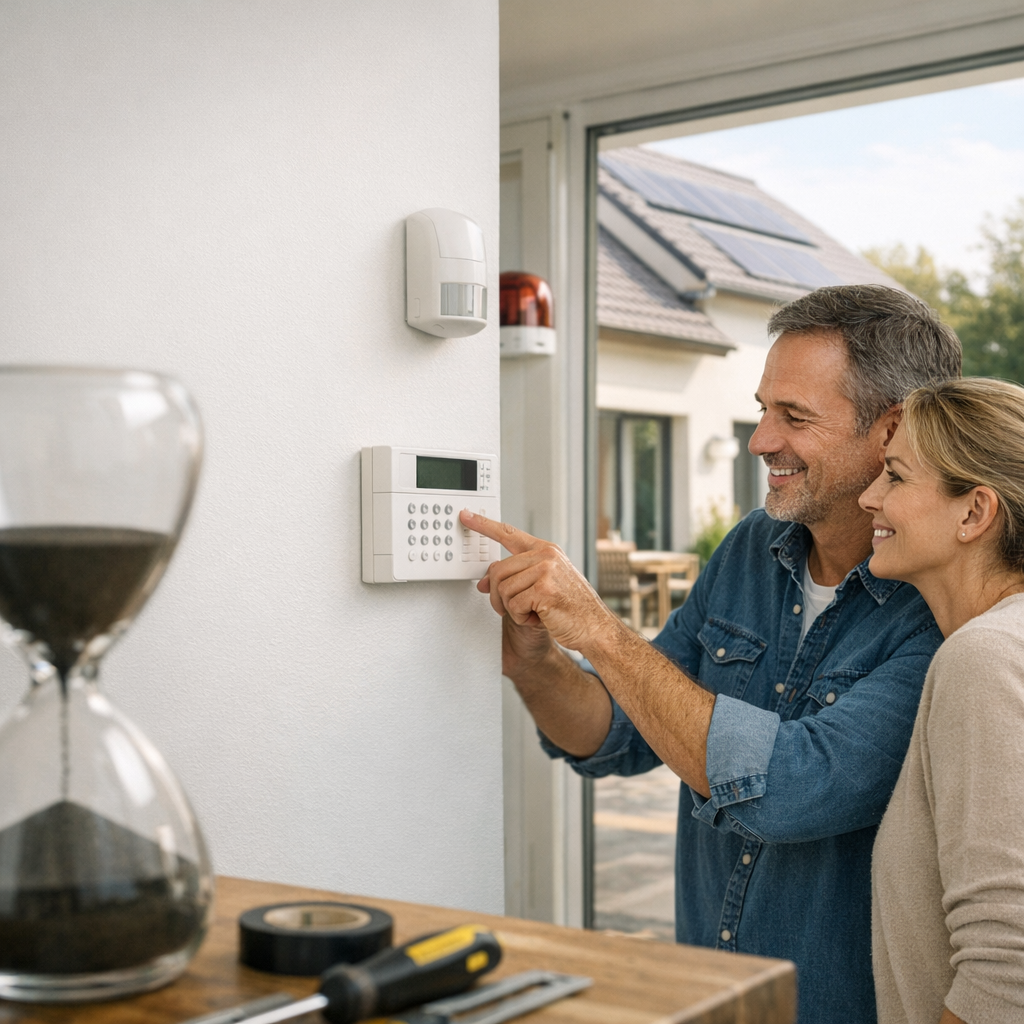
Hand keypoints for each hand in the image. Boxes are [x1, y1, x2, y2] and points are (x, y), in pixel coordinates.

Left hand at [461, 511, 617, 656]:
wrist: (595, 628)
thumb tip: (484, 583)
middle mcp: (546, 556)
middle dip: (498, 596)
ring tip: (534, 612)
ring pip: (503, 589)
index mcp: (546, 551)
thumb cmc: (572, 609)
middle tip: (514, 609)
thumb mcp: (542, 586)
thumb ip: (516, 578)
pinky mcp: (544, 589)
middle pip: (498, 570)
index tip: (467, 516)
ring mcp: (546, 570)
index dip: (484, 525)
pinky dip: (521, 619)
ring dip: (513, 610)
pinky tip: (540, 618)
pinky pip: (513, 605)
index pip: (509, 533)